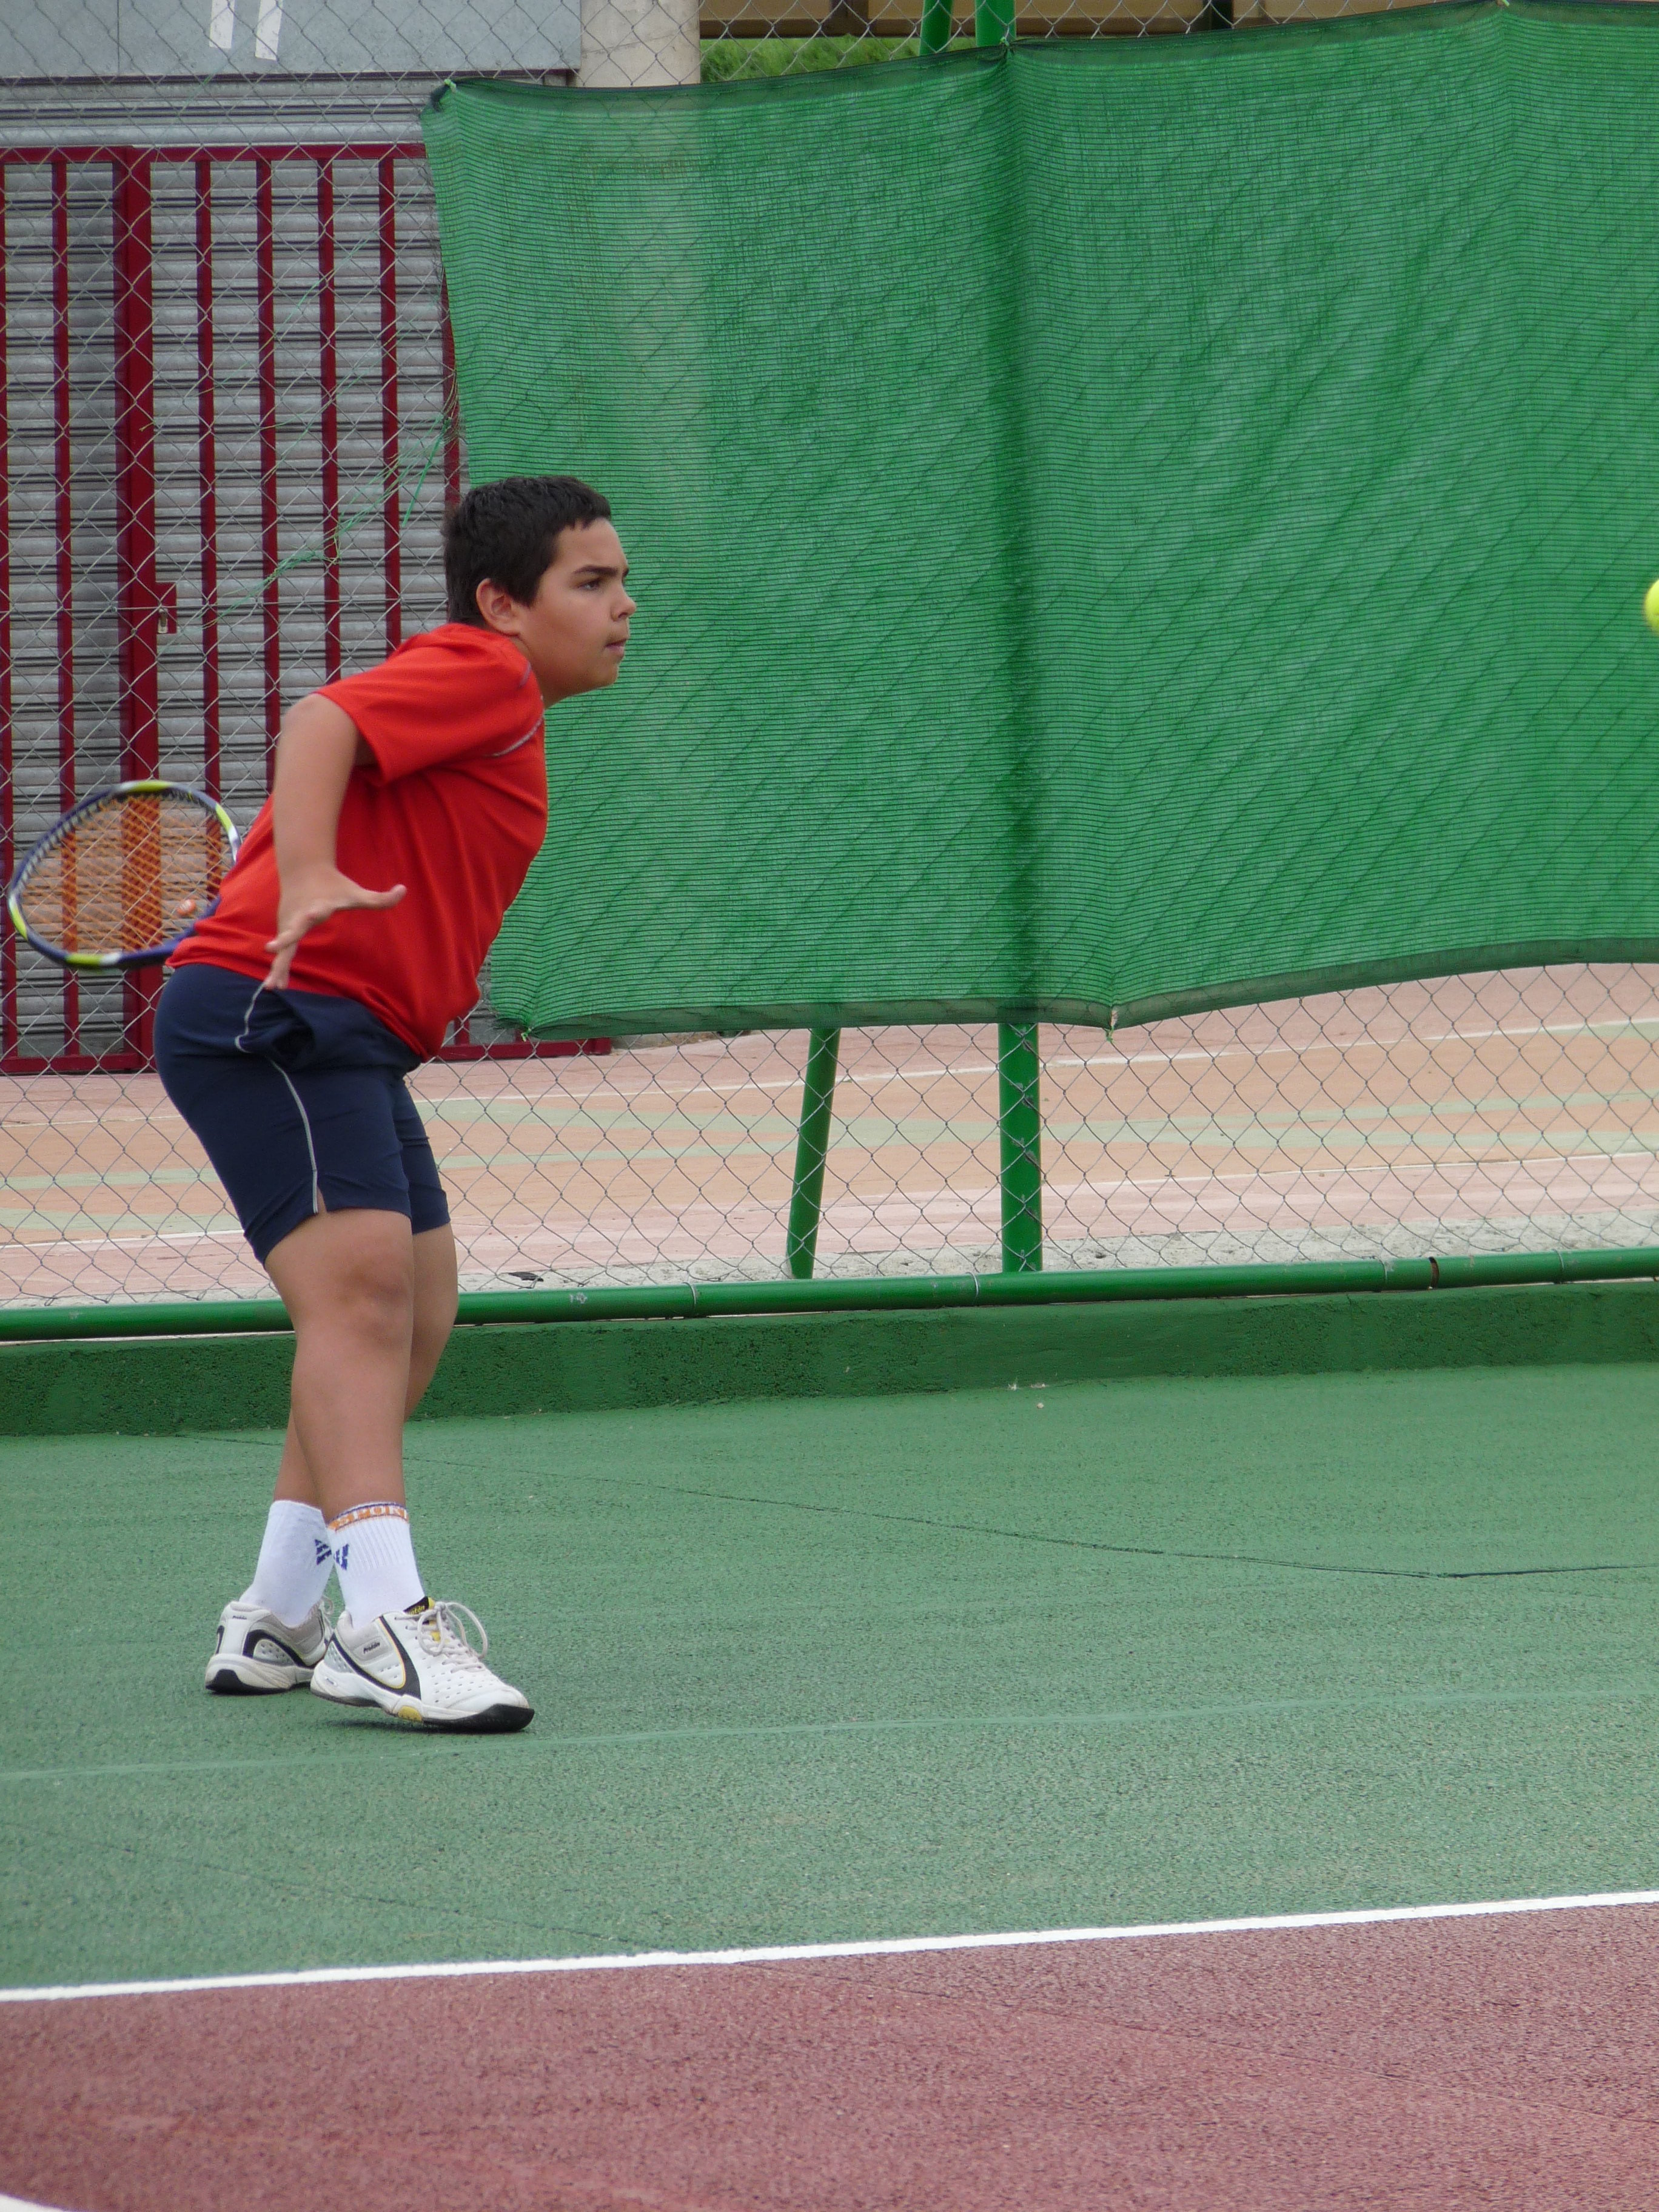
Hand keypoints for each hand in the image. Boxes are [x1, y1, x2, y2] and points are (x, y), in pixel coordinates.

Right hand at [263, 864, 404, 987]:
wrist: (302, 870)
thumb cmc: (333, 884)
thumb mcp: (355, 892)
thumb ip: (379, 897)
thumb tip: (404, 890)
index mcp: (319, 905)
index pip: (317, 909)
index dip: (314, 912)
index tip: (311, 914)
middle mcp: (300, 915)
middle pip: (292, 929)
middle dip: (284, 939)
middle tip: (271, 948)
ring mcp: (289, 923)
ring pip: (283, 948)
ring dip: (278, 966)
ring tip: (273, 986)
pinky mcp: (285, 930)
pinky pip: (282, 953)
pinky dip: (279, 968)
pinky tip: (276, 986)